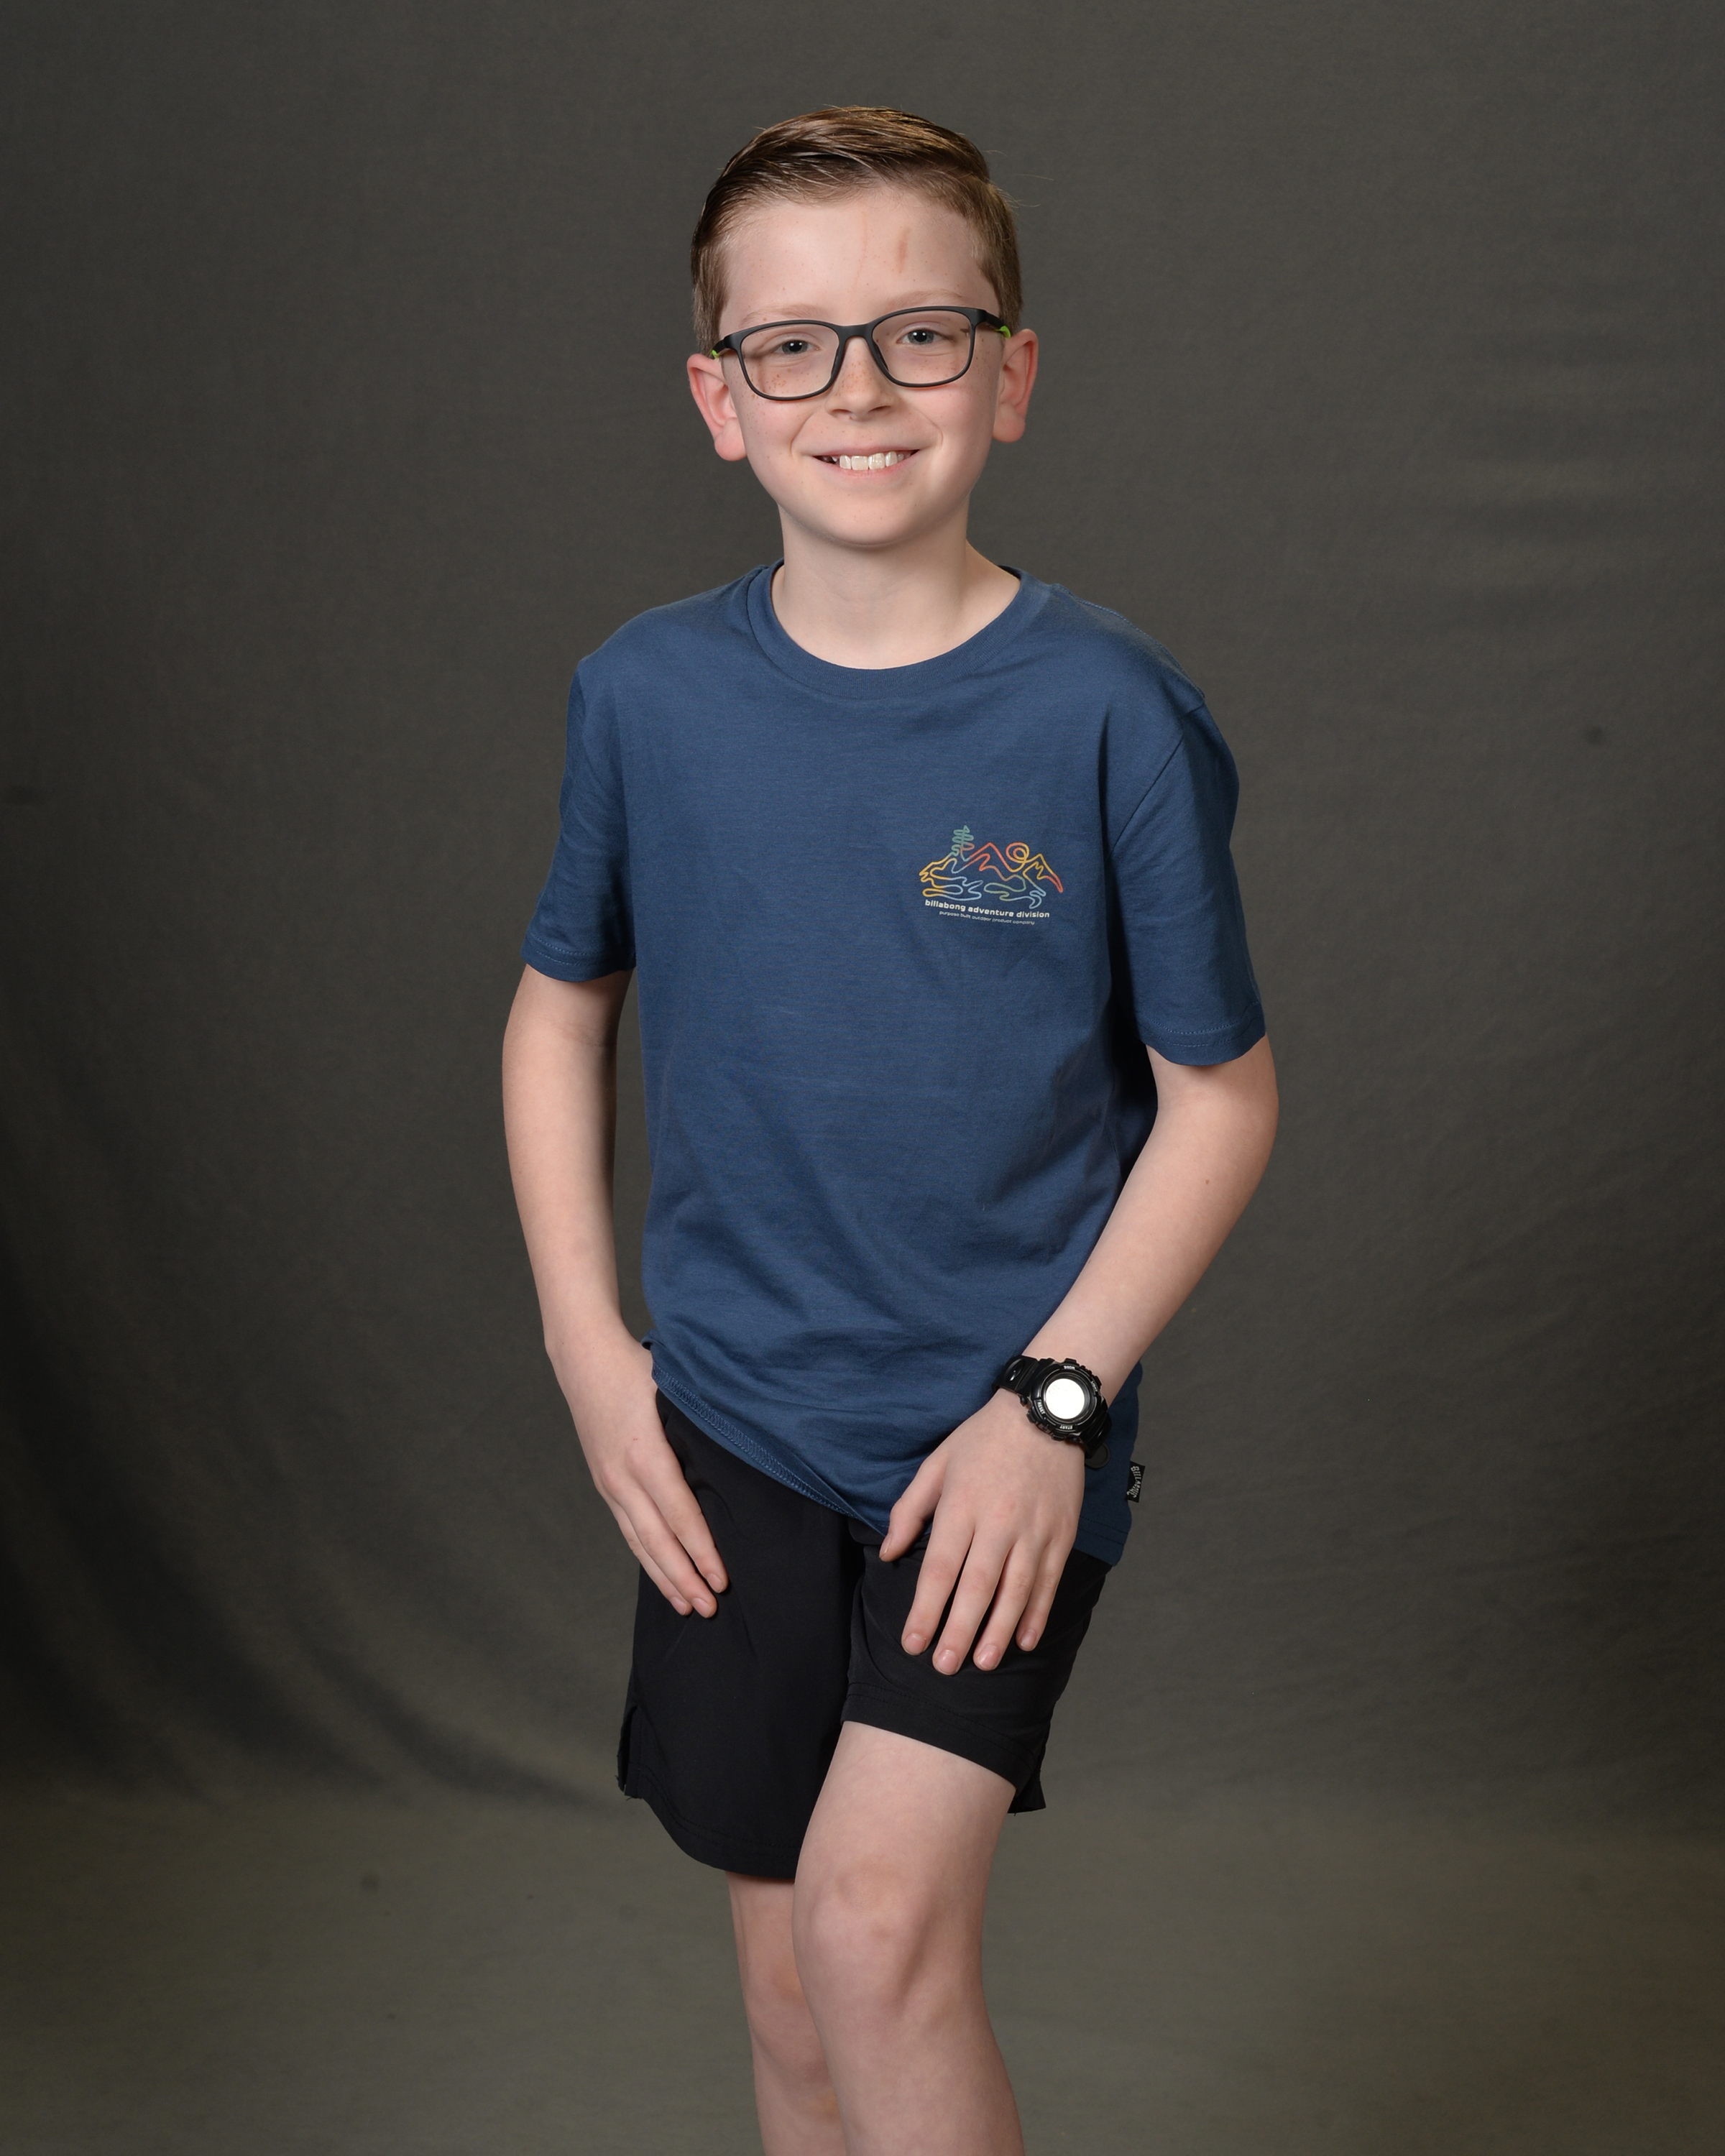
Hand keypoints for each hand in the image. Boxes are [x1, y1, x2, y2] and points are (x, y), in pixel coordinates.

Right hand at [556, 1333, 728, 1617]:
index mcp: (646, 1453)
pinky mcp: (604, 1484)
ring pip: (639, 1542)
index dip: (702, 1550)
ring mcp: (609, 1483)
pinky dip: (646, 1557)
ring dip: (664, 1577)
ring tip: (687, 1607)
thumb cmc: (639, 1369)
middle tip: (710, 1609)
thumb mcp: (676, 1390)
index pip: (680, 1514)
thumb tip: (743, 1456)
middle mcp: (623, 1476)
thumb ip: (701, 1428)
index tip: (722, 1579)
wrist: (584, 1359)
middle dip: (685, 1578)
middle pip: (658, 1540)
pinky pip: (628, 1530)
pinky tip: (662, 1575)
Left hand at [880, 1389, 1084, 1672]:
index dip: (925, 1610)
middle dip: (959, 1631)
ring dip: (998, 1630)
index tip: (912, 1643)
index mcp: (962, 1506)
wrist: (1045, 1413)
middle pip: (976, 1587)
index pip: (940, 1568)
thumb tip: (889, 1554)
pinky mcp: (1061, 1534)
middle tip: (944, 1666)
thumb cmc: (983, 1439)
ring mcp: (1034, 1531)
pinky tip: (1025, 1640)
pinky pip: (1048, 1581)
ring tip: (982, 1662)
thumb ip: (909, 1510)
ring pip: (1016, 1590)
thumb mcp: (937, 1464)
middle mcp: (998, 1523)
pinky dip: (1037, 1614)